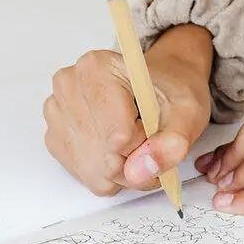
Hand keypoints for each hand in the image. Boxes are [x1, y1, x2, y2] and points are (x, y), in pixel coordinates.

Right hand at [44, 24, 212, 196]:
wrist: (161, 85)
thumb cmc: (171, 92)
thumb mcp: (188, 113)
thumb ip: (171, 143)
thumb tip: (141, 172)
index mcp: (98, 68)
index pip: (118, 138)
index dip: (146, 144)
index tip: (155, 126)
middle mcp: (69, 85)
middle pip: (104, 159)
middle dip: (136, 161)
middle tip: (151, 138)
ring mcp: (57, 111)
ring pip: (95, 172)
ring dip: (124, 169)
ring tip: (137, 140)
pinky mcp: (55, 136)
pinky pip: (86, 175)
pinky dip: (109, 172)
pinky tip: (120, 148)